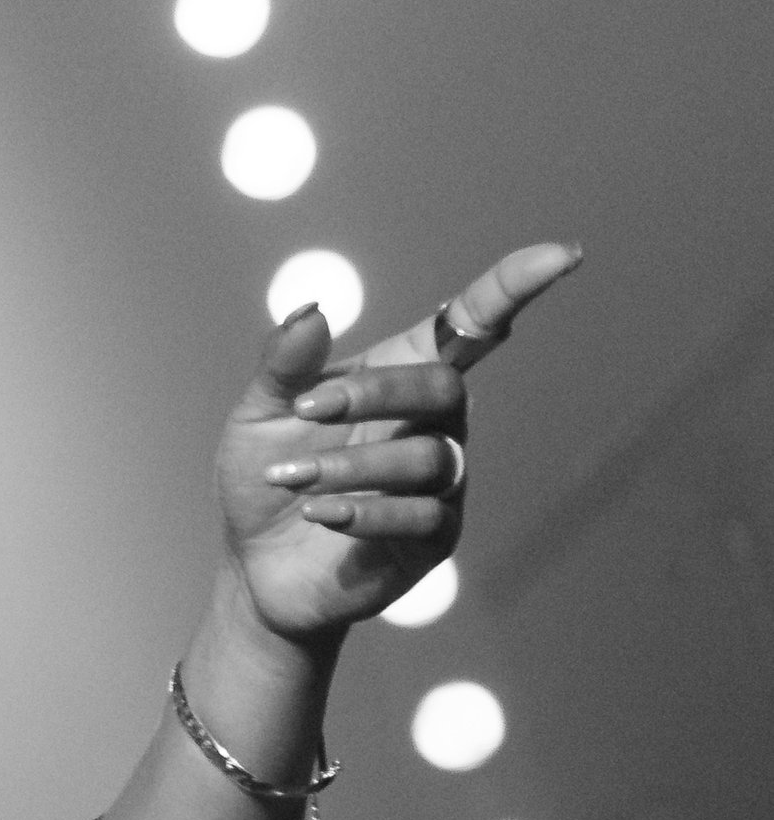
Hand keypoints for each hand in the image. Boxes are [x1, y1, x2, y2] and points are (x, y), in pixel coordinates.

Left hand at [216, 241, 580, 640]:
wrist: (256, 564)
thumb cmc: (266, 474)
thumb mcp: (260, 414)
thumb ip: (285, 365)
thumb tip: (311, 309)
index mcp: (402, 376)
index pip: (472, 323)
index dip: (515, 287)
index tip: (563, 254)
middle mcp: (435, 424)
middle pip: (444, 388)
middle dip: (376, 393)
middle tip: (307, 409)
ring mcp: (443, 484)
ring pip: (426, 459)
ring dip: (350, 465)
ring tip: (290, 478)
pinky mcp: (435, 539)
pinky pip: (421, 517)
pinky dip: (365, 511)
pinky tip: (320, 513)